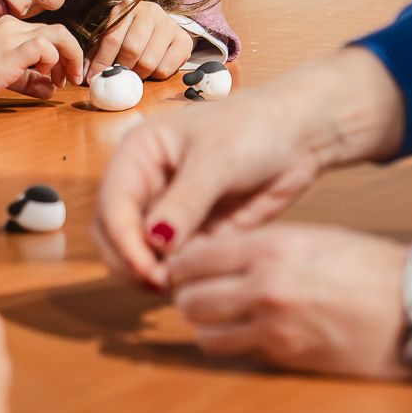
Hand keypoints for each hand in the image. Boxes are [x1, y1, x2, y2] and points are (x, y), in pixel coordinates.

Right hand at [0, 15, 84, 112]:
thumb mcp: (2, 75)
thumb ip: (28, 79)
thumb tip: (50, 87)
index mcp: (7, 27)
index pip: (47, 33)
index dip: (62, 54)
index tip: (63, 75)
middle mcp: (11, 26)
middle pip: (58, 31)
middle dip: (72, 55)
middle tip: (72, 78)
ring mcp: (10, 37)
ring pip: (58, 35)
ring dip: (69, 58)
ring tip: (63, 81)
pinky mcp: (10, 53)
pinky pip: (44, 47)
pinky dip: (52, 63)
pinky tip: (45, 79)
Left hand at [87, 0, 195, 80]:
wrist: (163, 26)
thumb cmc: (132, 33)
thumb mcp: (114, 36)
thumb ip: (99, 53)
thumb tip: (88, 76)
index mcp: (128, 8)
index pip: (112, 38)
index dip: (102, 61)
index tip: (93, 78)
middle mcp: (150, 11)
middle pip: (132, 49)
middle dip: (123, 69)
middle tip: (119, 77)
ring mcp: (169, 24)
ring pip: (149, 61)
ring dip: (139, 74)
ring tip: (136, 73)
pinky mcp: (184, 40)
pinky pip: (166, 68)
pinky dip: (156, 75)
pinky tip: (153, 69)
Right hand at [92, 47, 403, 291]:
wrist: (298, 137)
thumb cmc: (255, 128)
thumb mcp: (218, 160)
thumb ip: (186, 201)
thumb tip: (155, 241)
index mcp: (139, 153)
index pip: (112, 204)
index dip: (123, 240)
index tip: (147, 270)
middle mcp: (145, 183)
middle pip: (113, 234)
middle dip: (131, 262)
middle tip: (162, 284)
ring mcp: (167, 211)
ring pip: (139, 254)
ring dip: (152, 274)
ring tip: (183, 283)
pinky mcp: (191, 233)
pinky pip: (172, 263)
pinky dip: (178, 276)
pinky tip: (199, 278)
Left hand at [166, 225, 411, 378]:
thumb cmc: (370, 265)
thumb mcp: (311, 237)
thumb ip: (261, 245)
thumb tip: (217, 254)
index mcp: (271, 247)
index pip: (194, 256)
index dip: (182, 263)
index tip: (183, 264)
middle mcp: (265, 287)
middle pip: (188, 299)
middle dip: (187, 296)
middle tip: (198, 291)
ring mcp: (275, 328)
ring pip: (205, 334)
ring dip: (207, 325)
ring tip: (222, 314)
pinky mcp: (288, 358)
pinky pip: (237, 353)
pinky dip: (233, 343)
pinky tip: (247, 331)